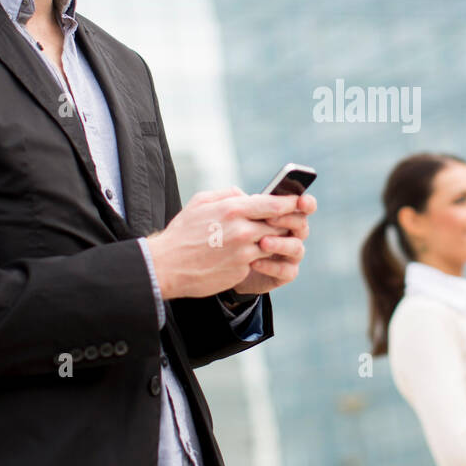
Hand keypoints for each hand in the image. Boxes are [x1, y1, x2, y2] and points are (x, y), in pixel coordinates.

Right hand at [145, 187, 302, 298]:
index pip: (274, 204)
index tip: (299, 201)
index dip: (290, 203)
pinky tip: (247, 254)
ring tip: (267, 237)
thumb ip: (228, 194)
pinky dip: (257, 256)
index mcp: (233, 209)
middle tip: (291, 221)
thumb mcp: (201, 202)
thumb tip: (248, 195)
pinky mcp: (241, 270)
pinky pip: (258, 260)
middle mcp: (242, 230)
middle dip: (286, 223)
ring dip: (273, 241)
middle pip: (279, 225)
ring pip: (272, 244)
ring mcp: (244, 253)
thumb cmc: (182, 232)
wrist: (166, 267)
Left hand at [232, 192, 315, 294]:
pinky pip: (286, 271)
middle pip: (301, 224)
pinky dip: (271, 266)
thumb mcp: (239, 218)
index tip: (300, 201)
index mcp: (287, 216)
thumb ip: (249, 207)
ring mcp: (291, 255)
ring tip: (262, 243)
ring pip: (296, 247)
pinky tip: (254, 262)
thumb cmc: (235, 235)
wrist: (229, 265)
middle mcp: (293, 234)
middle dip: (288, 220)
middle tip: (269, 219)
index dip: (306, 203)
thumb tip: (251, 197)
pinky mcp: (286, 273)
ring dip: (280, 244)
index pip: (303, 206)